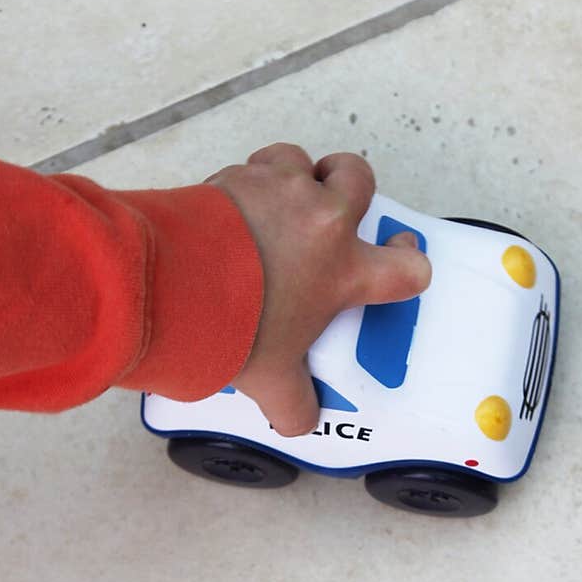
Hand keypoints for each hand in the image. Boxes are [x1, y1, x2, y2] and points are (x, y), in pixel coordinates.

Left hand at [204, 143, 431, 435]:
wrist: (172, 285)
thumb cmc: (232, 326)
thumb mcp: (270, 378)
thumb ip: (294, 402)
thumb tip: (300, 420)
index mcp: (344, 271)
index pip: (407, 267)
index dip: (409, 265)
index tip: (397, 263)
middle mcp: (323, 221)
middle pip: (360, 177)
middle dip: (351, 185)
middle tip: (334, 206)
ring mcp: (282, 190)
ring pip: (303, 161)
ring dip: (296, 176)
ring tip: (274, 204)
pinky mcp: (240, 175)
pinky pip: (256, 164)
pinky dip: (249, 180)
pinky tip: (232, 207)